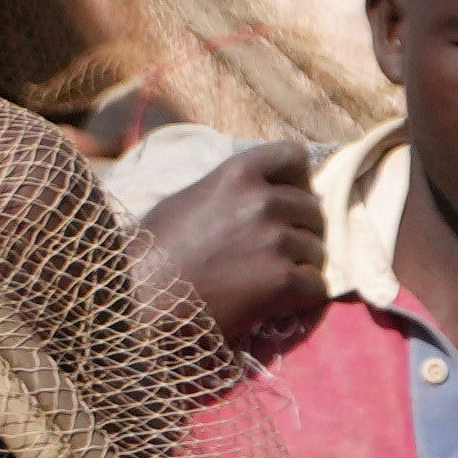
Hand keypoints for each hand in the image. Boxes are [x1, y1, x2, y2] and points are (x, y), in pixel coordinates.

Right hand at [133, 142, 332, 347]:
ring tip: (270, 280)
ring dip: (300, 265)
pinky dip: (303, 296)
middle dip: (301, 229)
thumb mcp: (188, 199)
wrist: (139, 299)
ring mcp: (275, 240)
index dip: (296, 180)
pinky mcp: (282, 280)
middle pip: (312, 208)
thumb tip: (261, 193)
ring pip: (318, 250)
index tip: (287, 200)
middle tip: (277, 252)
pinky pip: (317, 286)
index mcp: (237, 172)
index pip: (294, 155)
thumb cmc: (152, 252)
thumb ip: (230, 190)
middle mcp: (262, 200)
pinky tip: (279, 302)